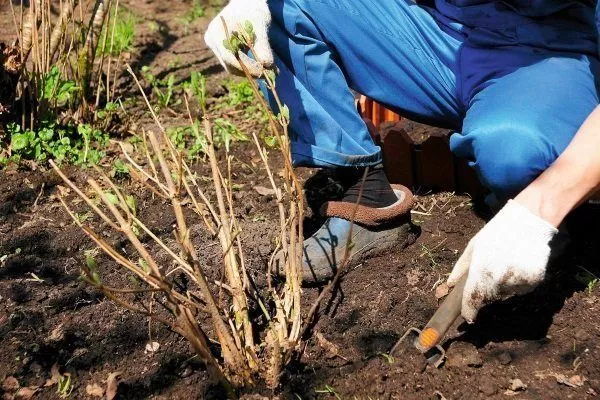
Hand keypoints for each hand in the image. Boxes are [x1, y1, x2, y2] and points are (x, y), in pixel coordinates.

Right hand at [204, 0, 272, 76]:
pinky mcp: (221, 50)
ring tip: (266, 70)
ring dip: (249, 71)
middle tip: (267, 74)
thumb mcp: (260, 26)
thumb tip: (268, 66)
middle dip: (249, 71)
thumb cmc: (253, 11)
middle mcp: (212, 41)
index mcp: (216, 32)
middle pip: (229, 65)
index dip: (246, 67)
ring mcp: (214, 46)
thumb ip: (263, 46)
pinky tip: (259, 65)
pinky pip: (233, 63)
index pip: (229, 58)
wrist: (247, 4)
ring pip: (231, 67)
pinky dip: (247, 66)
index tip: (262, 72)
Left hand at [447, 200, 557, 322]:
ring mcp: (518, 281)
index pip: (472, 299)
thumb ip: (460, 268)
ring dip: (502, 287)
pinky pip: (521, 289)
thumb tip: (450, 285)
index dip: (469, 311)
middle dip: (486, 293)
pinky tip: (518, 265)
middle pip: (489, 298)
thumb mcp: (474, 246)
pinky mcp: (534, 281)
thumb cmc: (497, 232)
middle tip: (489, 275)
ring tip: (505, 264)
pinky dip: (518, 283)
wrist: (529, 220)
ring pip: (506, 294)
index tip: (468, 317)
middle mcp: (499, 280)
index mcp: (481, 270)